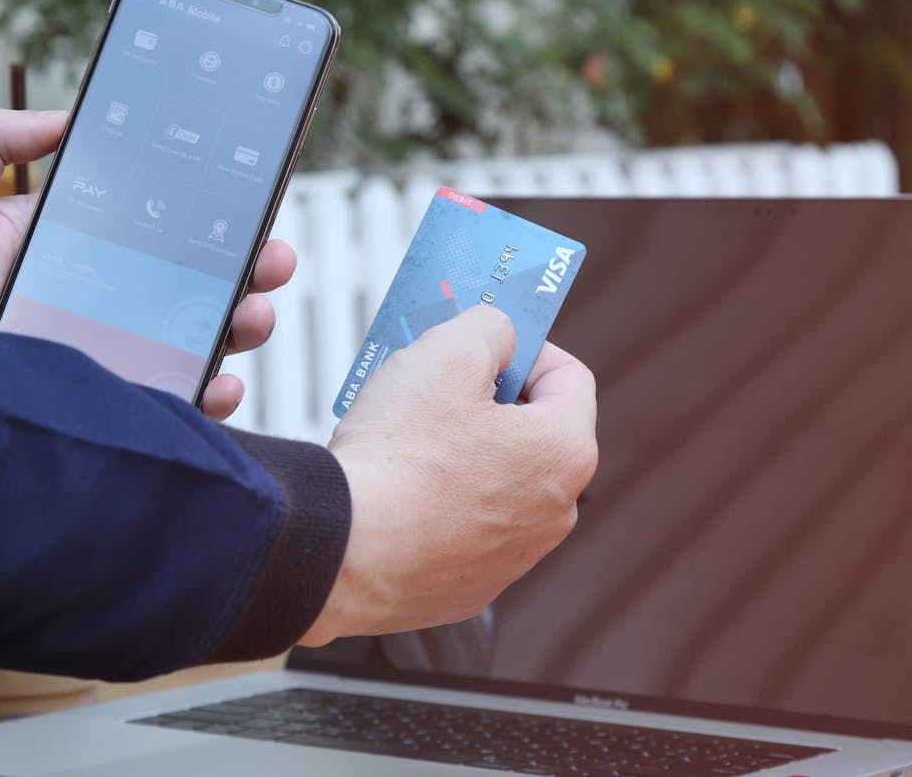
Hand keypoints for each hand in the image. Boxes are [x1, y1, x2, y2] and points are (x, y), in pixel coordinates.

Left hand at [0, 106, 293, 419]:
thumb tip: (62, 117)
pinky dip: (213, 392)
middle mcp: (102, 298)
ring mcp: (109, 353)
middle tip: (270, 257)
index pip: (157, 224)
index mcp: (76, 246)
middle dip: (250, 265)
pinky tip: (220, 379)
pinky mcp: (107, 403)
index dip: (207, 212)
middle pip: (196, 279)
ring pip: (199, 335)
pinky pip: (175, 399)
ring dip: (244, 320)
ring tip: (253, 312)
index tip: (243, 195)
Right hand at [302, 306, 598, 644]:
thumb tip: (499, 335)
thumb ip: (490, 327)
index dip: (526, 349)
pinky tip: (399, 490)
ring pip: (499, 481)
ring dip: (465, 454)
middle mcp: (556, 512)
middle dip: (491, 403)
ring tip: (409, 439)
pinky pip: (466, 526)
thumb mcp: (447, 351)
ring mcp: (515, 555)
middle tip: (440, 386)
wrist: (342, 553)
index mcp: (565, 452)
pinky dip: (442, 504)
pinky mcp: (472, 585)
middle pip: (534, 432)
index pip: (569, 377)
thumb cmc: (395, 460)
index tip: (489, 347)